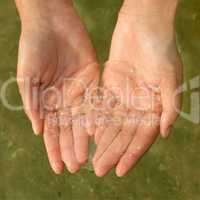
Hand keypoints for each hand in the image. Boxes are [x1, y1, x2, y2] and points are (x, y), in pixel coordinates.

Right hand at [16, 1, 98, 173]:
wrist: (51, 22)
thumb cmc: (33, 47)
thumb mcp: (27, 76)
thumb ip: (33, 103)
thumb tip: (38, 130)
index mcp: (48, 100)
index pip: (52, 131)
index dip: (55, 149)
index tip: (59, 167)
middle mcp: (64, 99)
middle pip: (69, 129)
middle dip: (72, 148)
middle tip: (76, 167)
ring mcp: (79, 91)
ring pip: (83, 120)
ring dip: (84, 139)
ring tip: (88, 157)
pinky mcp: (92, 79)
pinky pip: (96, 101)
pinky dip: (96, 116)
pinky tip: (97, 133)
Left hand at [93, 0, 181, 176]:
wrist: (142, 27)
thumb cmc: (160, 49)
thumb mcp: (169, 78)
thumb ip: (168, 106)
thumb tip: (164, 133)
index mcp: (155, 106)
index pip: (142, 136)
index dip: (131, 154)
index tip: (120, 170)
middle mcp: (139, 105)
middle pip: (124, 134)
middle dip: (112, 152)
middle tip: (99, 169)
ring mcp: (124, 97)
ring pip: (111, 125)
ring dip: (102, 142)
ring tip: (92, 159)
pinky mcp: (110, 88)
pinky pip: (101, 109)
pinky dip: (95, 122)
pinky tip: (88, 135)